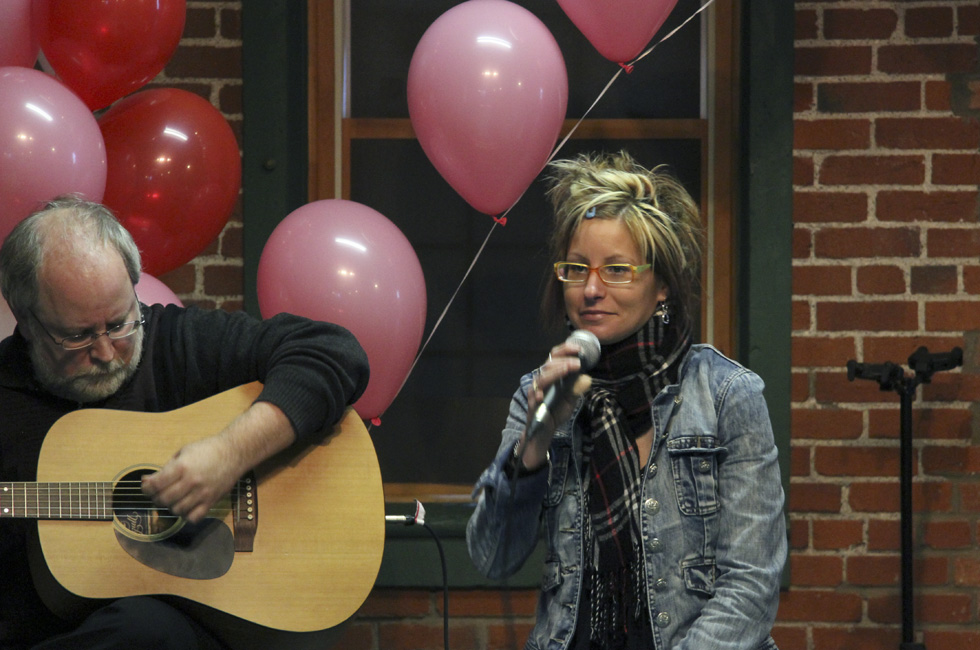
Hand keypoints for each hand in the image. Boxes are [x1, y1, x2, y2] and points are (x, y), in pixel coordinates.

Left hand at [141, 435, 242, 523]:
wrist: (234, 452)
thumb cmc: (208, 449)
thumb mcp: (184, 452)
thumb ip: (166, 468)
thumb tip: (147, 481)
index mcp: (182, 466)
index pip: (155, 485)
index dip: (146, 488)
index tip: (147, 487)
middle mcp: (191, 481)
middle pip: (163, 499)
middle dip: (157, 498)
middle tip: (160, 493)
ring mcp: (202, 493)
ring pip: (176, 510)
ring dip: (171, 506)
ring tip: (174, 499)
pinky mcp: (212, 500)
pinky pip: (194, 517)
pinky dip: (186, 515)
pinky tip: (187, 506)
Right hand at [520, 340, 591, 469]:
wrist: (545, 431)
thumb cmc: (556, 411)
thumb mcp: (571, 399)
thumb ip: (577, 388)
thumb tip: (587, 378)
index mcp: (552, 375)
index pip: (555, 357)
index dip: (565, 350)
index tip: (579, 349)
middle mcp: (542, 379)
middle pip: (548, 363)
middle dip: (564, 361)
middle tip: (578, 362)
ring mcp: (536, 390)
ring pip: (542, 376)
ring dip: (556, 371)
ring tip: (569, 368)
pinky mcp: (533, 403)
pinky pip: (535, 395)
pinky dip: (539, 392)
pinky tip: (544, 393)